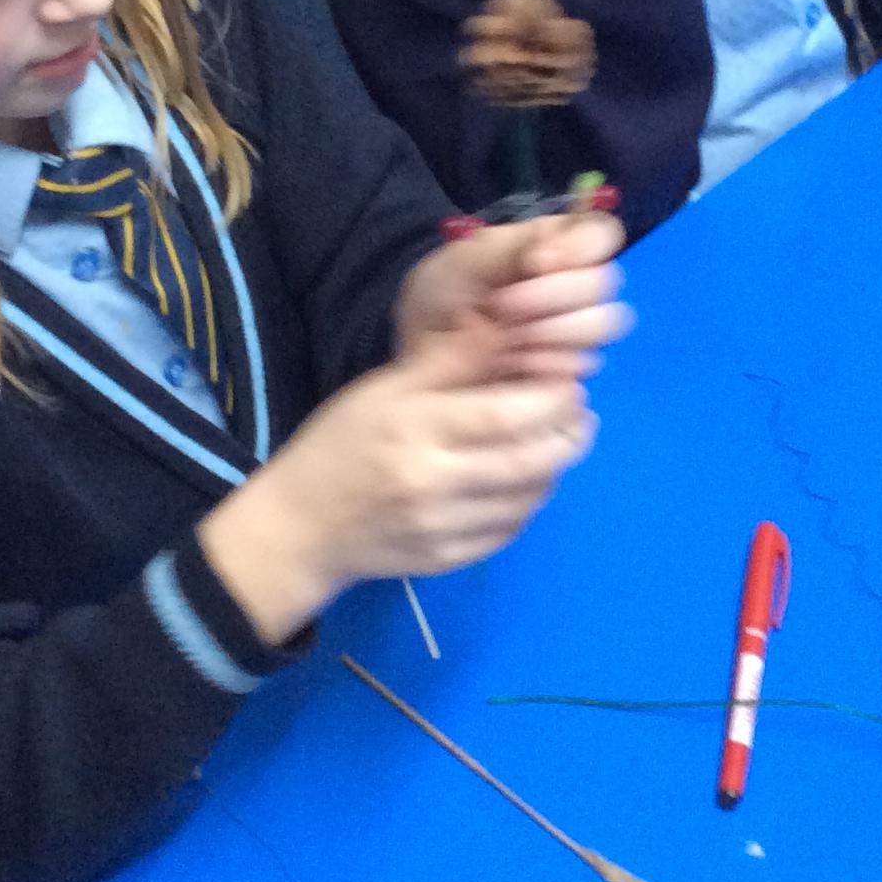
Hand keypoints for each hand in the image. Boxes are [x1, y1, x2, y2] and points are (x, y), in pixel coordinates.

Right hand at [198, 324, 595, 641]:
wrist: (300, 527)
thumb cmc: (341, 444)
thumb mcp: (382, 389)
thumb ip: (448, 361)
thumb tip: (507, 321)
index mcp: (414, 429)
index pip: (506, 415)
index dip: (552, 399)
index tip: (571, 382)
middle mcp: (431, 483)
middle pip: (529, 461)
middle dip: (568, 435)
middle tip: (581, 414)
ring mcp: (441, 528)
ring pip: (527, 498)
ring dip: (554, 468)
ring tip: (560, 441)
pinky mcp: (448, 560)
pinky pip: (509, 529)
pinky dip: (529, 502)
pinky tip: (528, 479)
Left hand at [395, 210, 630, 381]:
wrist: (418, 362)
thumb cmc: (437, 301)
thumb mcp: (461, 262)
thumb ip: (511, 247)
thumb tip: (555, 252)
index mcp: (551, 248)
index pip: (601, 233)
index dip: (583, 246)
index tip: (539, 262)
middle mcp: (572, 287)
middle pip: (604, 281)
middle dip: (552, 294)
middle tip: (502, 307)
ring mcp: (574, 332)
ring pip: (601, 323)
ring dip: (549, 330)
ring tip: (504, 339)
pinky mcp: (568, 374)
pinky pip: (580, 365)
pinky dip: (542, 364)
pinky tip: (510, 364)